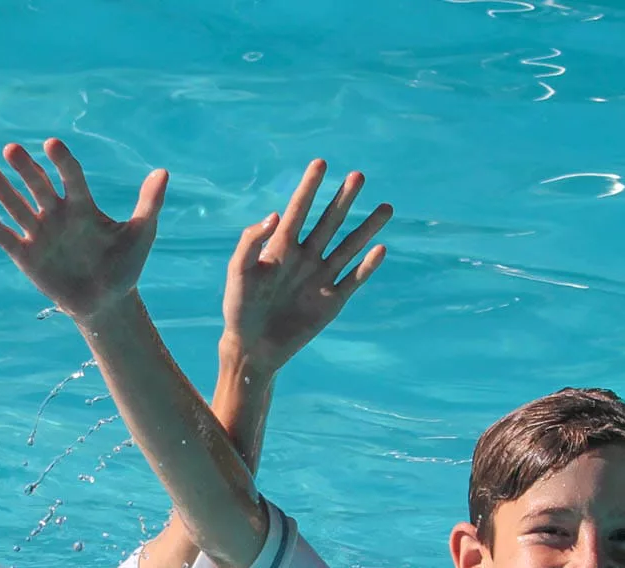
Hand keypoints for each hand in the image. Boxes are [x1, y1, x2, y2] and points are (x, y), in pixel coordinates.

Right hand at [0, 138, 167, 324]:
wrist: (106, 304)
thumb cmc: (124, 267)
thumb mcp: (140, 235)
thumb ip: (149, 204)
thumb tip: (163, 172)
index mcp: (82, 206)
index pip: (71, 177)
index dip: (62, 161)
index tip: (52, 144)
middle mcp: (57, 215)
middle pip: (39, 186)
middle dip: (26, 169)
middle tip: (12, 149)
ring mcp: (40, 235)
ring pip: (19, 208)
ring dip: (4, 192)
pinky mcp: (27, 257)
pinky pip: (9, 240)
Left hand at [220, 160, 391, 374]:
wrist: (252, 347)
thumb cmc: (239, 307)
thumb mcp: (238, 272)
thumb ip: (251, 241)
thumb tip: (275, 214)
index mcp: (281, 248)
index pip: (298, 210)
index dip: (309, 187)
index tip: (321, 162)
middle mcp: (305, 258)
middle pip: (328, 223)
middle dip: (343, 200)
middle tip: (358, 176)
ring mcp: (320, 278)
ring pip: (348, 247)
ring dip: (366, 228)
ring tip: (385, 208)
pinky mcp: (331, 301)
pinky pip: (353, 280)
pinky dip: (366, 266)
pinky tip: (380, 249)